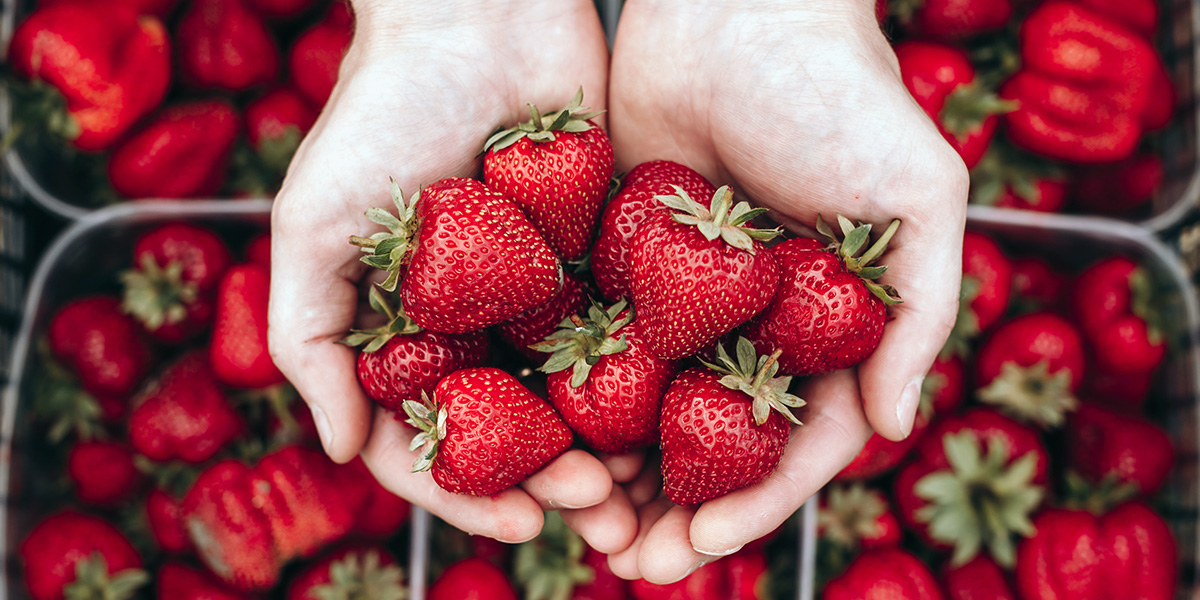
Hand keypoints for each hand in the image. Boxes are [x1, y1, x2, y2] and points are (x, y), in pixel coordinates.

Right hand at [267, 0, 614, 542]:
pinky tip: (682, 414)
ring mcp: (541, 293)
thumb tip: (340, 451)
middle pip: (518, 432)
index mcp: (407, 331)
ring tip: (645, 487)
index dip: (471, 492)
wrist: (477, 14)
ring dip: (611, 450)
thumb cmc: (379, 112)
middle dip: (555, 483)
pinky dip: (650, 379)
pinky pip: (629, 330)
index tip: (520, 523)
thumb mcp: (313, 225)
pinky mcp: (602, 254)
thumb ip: (309, 340)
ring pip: (580, 396)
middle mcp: (475, 323)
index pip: (435, 439)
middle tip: (601, 509)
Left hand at [604, 0, 968, 581]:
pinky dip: (576, 399)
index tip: (705, 548)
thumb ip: (919, 312)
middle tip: (632, 563)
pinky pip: (597, 344)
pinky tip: (545, 440)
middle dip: (678, 510)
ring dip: (620, 472)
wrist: (737, 6)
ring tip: (582, 522)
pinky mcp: (622, 263)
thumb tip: (900, 426)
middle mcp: (757, 325)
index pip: (797, 442)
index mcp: (829, 327)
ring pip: (650, 409)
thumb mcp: (916, 198)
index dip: (756, 504)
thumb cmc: (841, 91)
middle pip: (716, 445)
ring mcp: (687, 299)